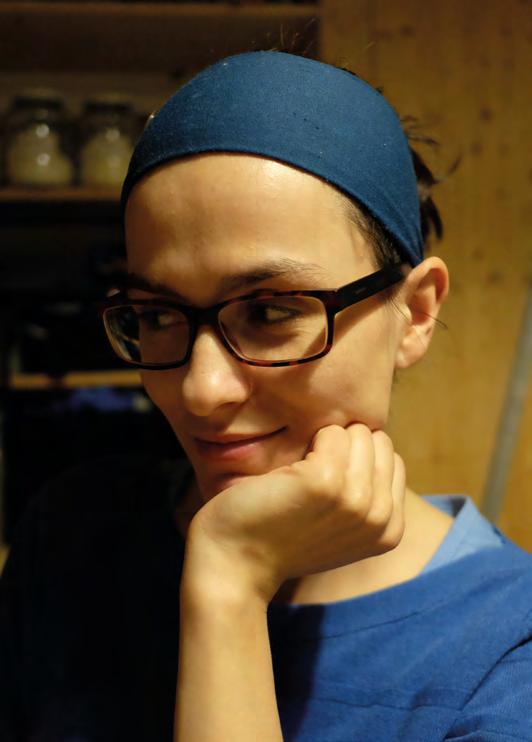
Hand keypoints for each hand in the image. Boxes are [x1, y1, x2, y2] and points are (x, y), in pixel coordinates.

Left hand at [185, 424, 405, 604]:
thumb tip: (377, 444)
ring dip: (325, 443)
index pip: (391, 459)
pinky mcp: (325, 480)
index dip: (355, 460)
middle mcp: (380, 516)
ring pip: (357, 431)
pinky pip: (329, 432)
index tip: (326, 486)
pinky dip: (306, 441)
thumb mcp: (341, 527)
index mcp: (390, 529)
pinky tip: (287, 474)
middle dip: (345, 447)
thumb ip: (367, 496)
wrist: (235, 562)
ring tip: (299, 476)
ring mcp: (355, 498)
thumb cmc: (281, 536)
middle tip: (310, 477)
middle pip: (377, 440)